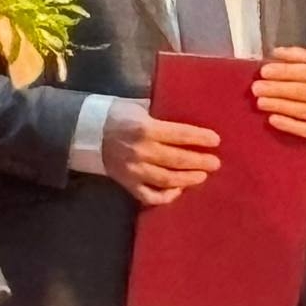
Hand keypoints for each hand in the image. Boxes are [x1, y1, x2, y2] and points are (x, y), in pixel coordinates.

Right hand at [102, 97, 221, 208]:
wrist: (89, 132)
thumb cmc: (118, 115)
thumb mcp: (139, 108)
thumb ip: (160, 120)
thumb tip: (187, 130)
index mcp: (145, 128)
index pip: (180, 134)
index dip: (200, 138)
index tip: (216, 141)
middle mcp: (141, 151)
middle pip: (178, 160)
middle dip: (200, 162)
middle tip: (215, 163)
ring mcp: (134, 170)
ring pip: (167, 180)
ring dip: (187, 179)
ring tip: (202, 176)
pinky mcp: (128, 183)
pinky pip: (149, 195)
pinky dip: (165, 197)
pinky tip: (177, 191)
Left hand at [252, 45, 305, 143]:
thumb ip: (302, 57)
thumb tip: (277, 52)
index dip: (286, 71)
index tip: (264, 71)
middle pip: (305, 92)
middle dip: (278, 89)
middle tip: (257, 88)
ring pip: (305, 111)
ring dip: (280, 106)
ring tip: (260, 102)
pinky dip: (290, 126)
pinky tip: (273, 120)